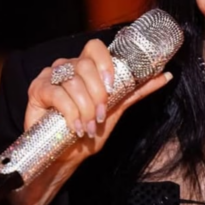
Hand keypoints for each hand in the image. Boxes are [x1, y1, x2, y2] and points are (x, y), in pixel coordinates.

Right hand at [11, 38, 172, 204]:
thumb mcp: (117, 109)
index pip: (96, 48)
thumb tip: (167, 75)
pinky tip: (74, 127)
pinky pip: (57, 94)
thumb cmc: (90, 130)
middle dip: (98, 94)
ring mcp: (50, 76)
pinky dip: (70, 113)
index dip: (105, 63)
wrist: (66, 156)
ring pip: (73, 82)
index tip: (112, 86)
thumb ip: (137, 90)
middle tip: (100, 115)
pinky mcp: (37, 89)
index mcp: (87, 67)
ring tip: (87, 126)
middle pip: (85, 65)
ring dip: (85, 108)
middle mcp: (68, 66)